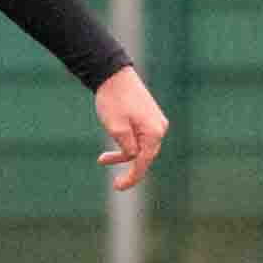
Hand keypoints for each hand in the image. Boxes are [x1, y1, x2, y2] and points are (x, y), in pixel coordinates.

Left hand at [94, 65, 167, 190]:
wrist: (113, 74)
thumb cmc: (113, 100)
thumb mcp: (115, 127)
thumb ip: (126, 147)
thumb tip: (134, 157)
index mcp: (153, 132)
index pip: (144, 162)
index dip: (132, 177)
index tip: (118, 188)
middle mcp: (159, 128)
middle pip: (144, 156)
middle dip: (126, 165)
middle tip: (110, 175)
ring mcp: (156, 122)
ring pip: (141, 147)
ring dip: (124, 154)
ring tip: (102, 159)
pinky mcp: (149, 117)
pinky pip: (140, 138)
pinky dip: (127, 144)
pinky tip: (113, 144)